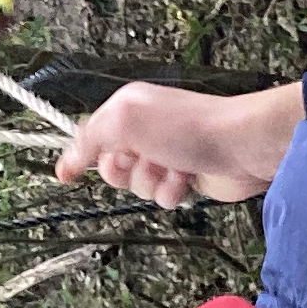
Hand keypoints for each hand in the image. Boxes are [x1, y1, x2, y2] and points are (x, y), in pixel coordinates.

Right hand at [57, 81, 305, 206]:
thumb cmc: (186, 126)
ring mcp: (167, 156)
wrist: (240, 146)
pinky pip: (163, 198)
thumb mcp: (125, 121)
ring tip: (173, 168)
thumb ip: (90, 138)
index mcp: (129, 109)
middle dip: (125, 172)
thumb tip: (67, 161)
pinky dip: (173, 192)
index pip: (92, 135)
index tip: (65, 176)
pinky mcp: (186, 178)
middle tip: (141, 161)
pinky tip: (189, 178)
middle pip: (112, 168)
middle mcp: (146, 131)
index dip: (81, 156)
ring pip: (138, 186)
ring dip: (153, 182)